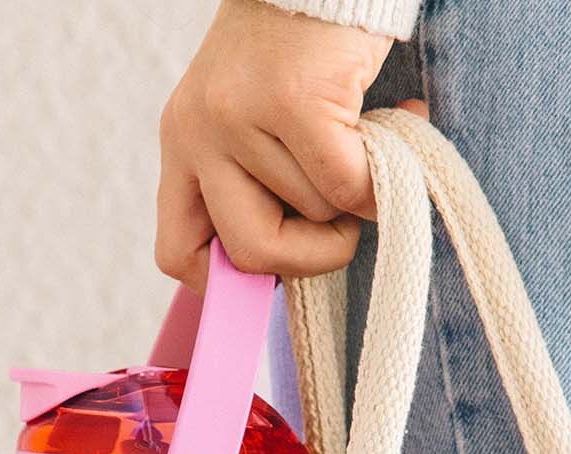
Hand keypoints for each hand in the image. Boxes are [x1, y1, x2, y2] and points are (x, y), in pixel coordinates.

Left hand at [157, 0, 392, 288]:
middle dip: (310, 257)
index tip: (273, 277)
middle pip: (251, 252)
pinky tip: (393, 135)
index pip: (177, 253)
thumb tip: (294, 272)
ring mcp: (239, 117)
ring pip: (313, 213)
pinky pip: (346, 186)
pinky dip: (380, 179)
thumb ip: (259, 187)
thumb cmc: (300, 51)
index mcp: (182, 145)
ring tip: (366, 143)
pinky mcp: (292, 102)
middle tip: (341, 226)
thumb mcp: (254, 123)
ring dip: (354, 194)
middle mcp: (198, 133)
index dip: (227, 285)